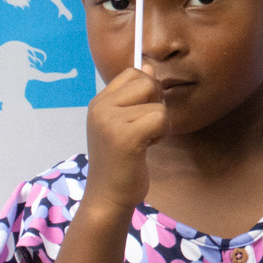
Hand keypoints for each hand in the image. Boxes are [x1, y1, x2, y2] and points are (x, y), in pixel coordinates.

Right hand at [83, 66, 166, 213]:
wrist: (108, 196)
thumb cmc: (121, 161)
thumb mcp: (124, 123)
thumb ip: (135, 95)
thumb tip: (148, 66)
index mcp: (99, 102)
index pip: (133, 72)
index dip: (148, 89)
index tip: (142, 112)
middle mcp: (101, 107)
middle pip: (148, 82)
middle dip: (157, 104)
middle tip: (145, 128)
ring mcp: (110, 120)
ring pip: (158, 104)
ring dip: (161, 123)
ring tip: (144, 141)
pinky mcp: (125, 136)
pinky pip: (161, 118)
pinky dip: (162, 133)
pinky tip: (148, 147)